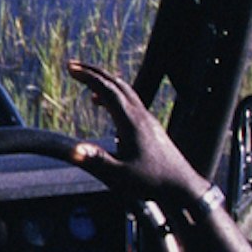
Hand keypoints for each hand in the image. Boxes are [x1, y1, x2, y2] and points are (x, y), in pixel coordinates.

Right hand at [60, 59, 212, 220]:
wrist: (181, 185)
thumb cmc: (151, 182)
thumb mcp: (120, 177)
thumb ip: (97, 162)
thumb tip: (74, 150)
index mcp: (130, 122)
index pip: (107, 90)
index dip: (87, 76)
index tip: (70, 68)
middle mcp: (140, 115)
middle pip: (116, 83)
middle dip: (93, 72)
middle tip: (73, 66)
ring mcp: (147, 119)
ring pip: (125, 90)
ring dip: (105, 81)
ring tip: (87, 80)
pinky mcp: (150, 125)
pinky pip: (129, 100)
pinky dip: (114, 94)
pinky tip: (104, 104)